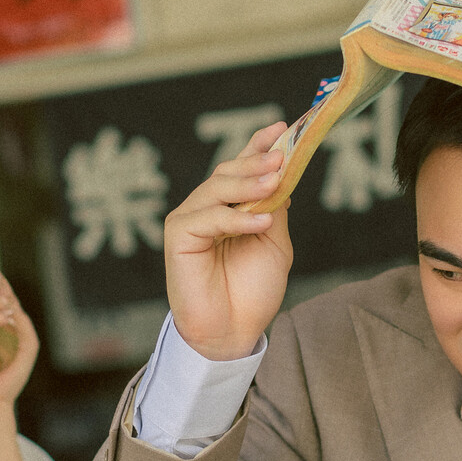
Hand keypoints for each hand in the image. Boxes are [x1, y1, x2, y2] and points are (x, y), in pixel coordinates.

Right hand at [164, 122, 293, 361]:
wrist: (233, 332)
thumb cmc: (251, 292)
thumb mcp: (273, 243)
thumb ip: (273, 208)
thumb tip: (281, 174)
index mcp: (228, 207)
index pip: (241, 168)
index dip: (258, 145)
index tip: (282, 128)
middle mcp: (206, 208)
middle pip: (228, 172)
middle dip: (256, 161)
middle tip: (281, 157)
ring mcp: (190, 220)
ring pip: (216, 188)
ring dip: (248, 183)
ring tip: (275, 182)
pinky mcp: (178, 236)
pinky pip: (209, 217)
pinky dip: (237, 218)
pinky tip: (261, 221)